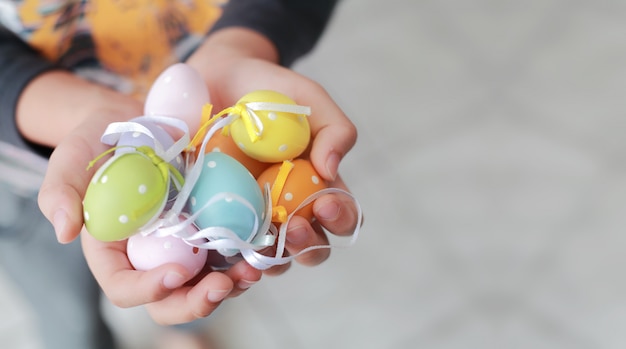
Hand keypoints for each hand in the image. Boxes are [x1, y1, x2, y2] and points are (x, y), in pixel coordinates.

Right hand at [36, 102, 261, 323]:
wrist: (144, 122)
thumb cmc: (103, 141)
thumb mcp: (74, 155)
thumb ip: (61, 188)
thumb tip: (64, 232)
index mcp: (113, 251)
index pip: (124, 287)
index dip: (148, 290)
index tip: (176, 274)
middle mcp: (150, 256)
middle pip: (170, 299)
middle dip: (196, 303)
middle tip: (221, 287)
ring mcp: (184, 246)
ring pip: (205, 284)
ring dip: (230, 286)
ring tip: (252, 272)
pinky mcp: (211, 229)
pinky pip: (230, 254)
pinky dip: (246, 257)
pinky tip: (262, 248)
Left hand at [187, 28, 359, 274]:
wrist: (216, 79)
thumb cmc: (269, 90)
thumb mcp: (310, 98)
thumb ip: (334, 128)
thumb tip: (330, 169)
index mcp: (318, 185)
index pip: (341, 216)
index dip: (340, 219)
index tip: (325, 203)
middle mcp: (289, 208)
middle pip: (310, 247)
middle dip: (308, 246)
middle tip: (295, 227)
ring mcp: (252, 216)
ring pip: (270, 257)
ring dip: (272, 258)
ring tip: (261, 243)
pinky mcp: (217, 216)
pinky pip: (226, 246)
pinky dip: (228, 253)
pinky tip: (225, 243)